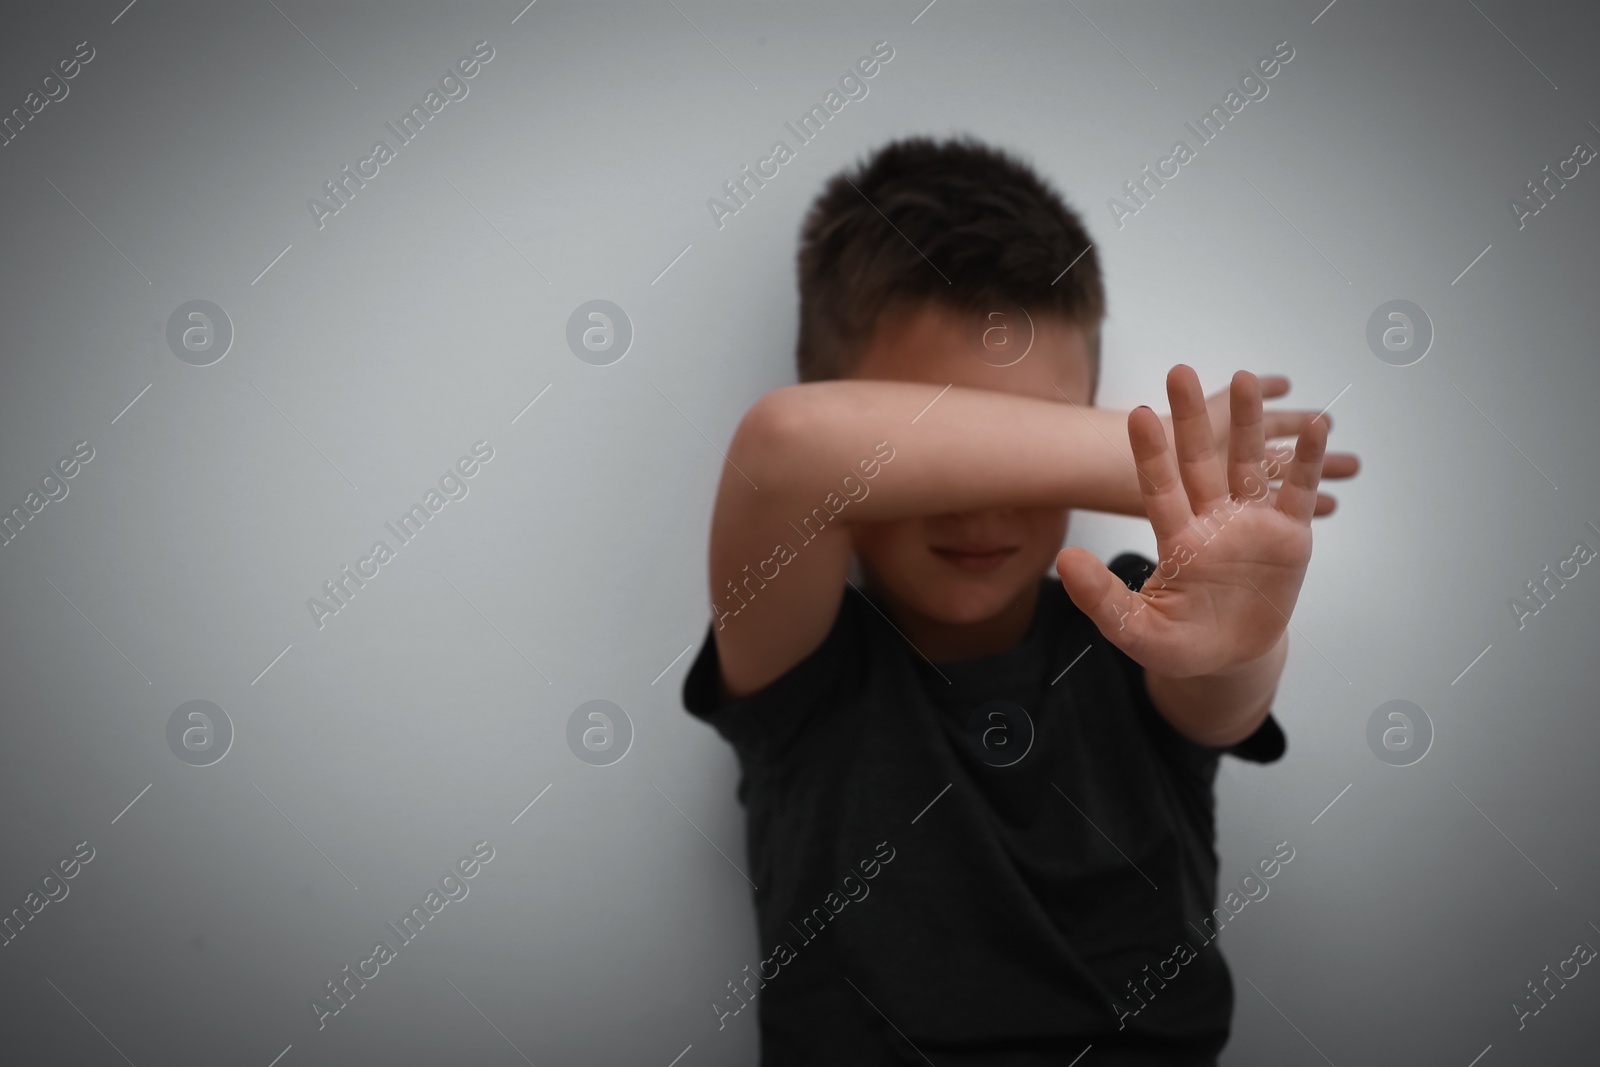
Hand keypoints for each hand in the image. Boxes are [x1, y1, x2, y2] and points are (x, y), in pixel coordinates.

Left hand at [1058, 366, 1326, 678]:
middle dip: (1192, 418)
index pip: (1159, 488)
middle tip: (1179, 370)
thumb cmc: (1180, 642)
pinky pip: (1297, 491)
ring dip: (1249, 423)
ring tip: (1245, 376)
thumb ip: (1103, 599)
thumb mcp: (1136, 630)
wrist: (1231, 658)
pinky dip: (1305, 460)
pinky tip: (1314, 425)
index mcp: (1175, 539)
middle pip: (1200, 461)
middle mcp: (1211, 520)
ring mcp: (1251, 523)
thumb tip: (1065, 561)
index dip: (1151, 453)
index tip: (1140, 414)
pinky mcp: (1289, 534)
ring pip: (1248, 464)